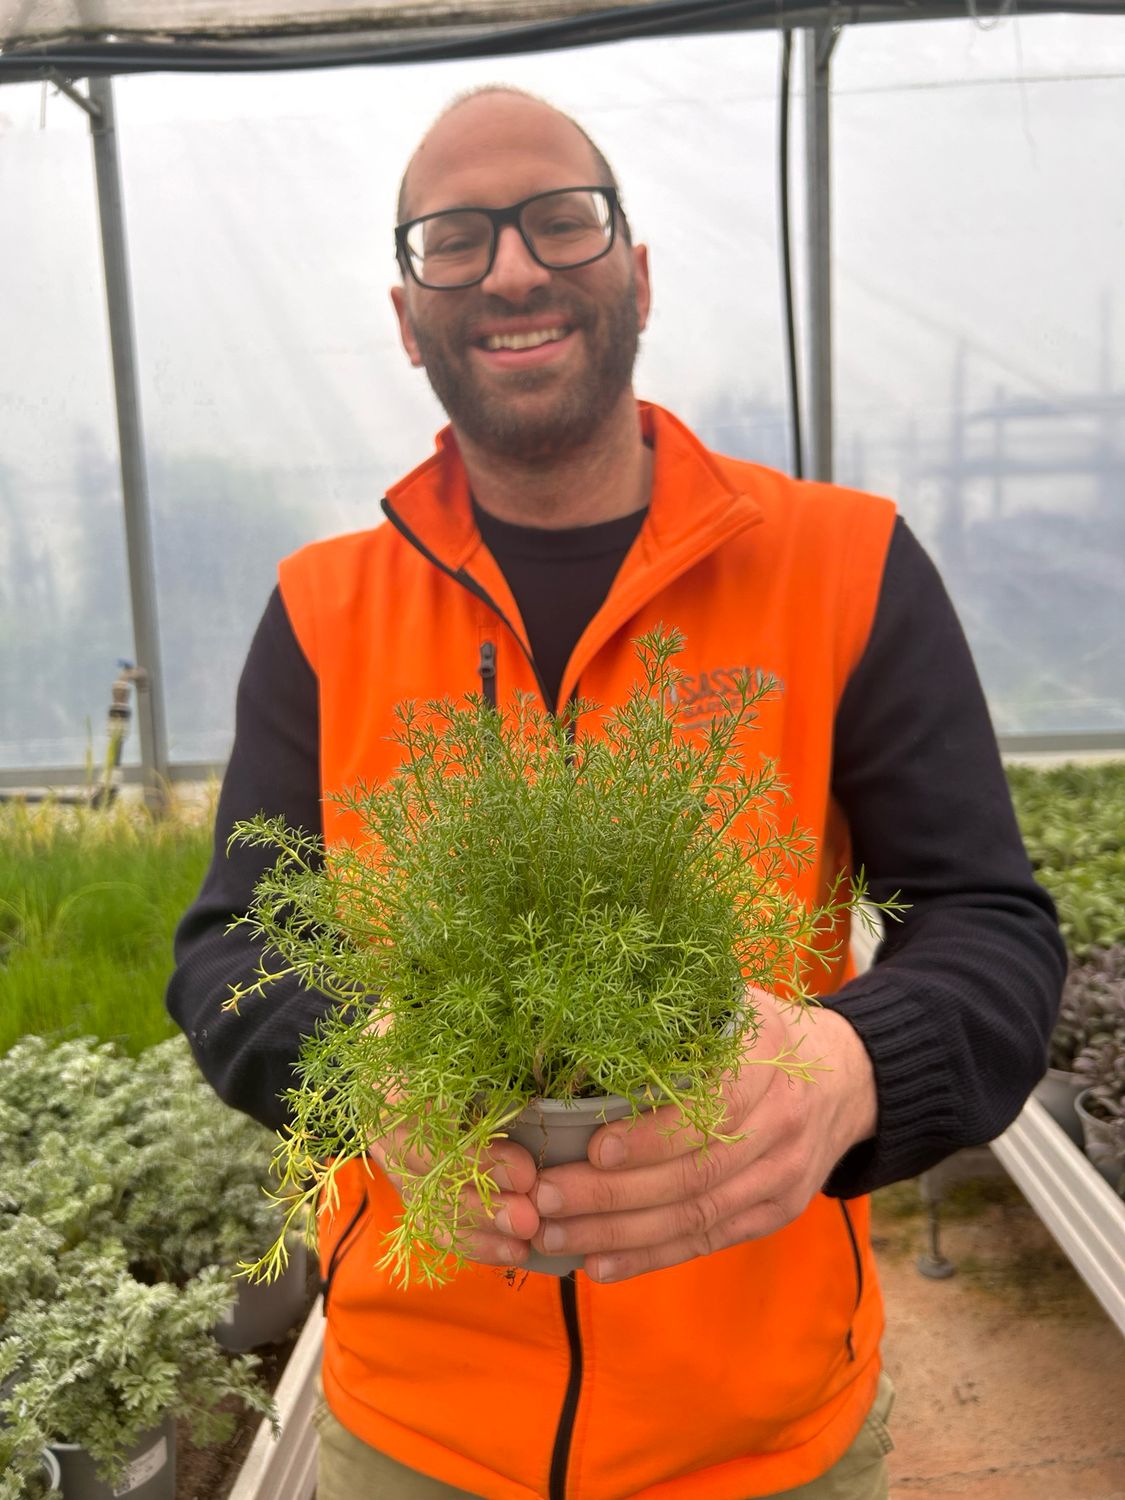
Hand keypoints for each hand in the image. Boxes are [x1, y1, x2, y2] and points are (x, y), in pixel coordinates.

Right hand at [364, 1007, 540, 1267]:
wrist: (410, 1010)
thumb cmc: (447, 995)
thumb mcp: (452, 987)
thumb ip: (474, 991)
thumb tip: (517, 1003)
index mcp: (385, 1054)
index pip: (417, 1122)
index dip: (470, 1154)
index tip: (524, 1170)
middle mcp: (376, 1105)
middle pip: (421, 1170)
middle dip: (480, 1199)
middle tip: (533, 1216)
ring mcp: (386, 1143)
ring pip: (423, 1201)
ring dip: (477, 1227)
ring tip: (529, 1239)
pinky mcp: (405, 1170)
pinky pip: (429, 1217)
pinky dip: (470, 1240)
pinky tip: (513, 1253)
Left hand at [528, 989, 876, 1281]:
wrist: (844, 1080)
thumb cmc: (762, 1034)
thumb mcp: (732, 1004)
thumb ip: (677, 1015)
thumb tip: (588, 1014)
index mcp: (767, 1060)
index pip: (713, 1108)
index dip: (655, 1134)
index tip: (596, 1146)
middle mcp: (781, 1124)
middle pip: (696, 1173)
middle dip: (614, 1193)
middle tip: (547, 1195)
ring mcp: (782, 1177)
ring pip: (696, 1215)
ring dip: (619, 1232)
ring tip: (556, 1233)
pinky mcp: (774, 1213)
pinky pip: (706, 1241)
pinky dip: (649, 1256)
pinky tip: (597, 1262)